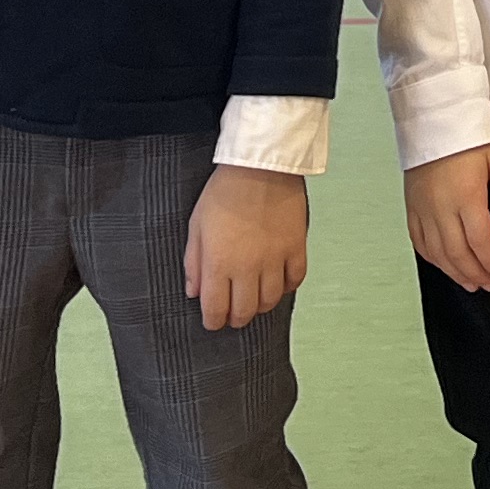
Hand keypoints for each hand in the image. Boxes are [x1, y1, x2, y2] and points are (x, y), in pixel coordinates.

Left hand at [183, 164, 309, 330]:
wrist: (259, 166)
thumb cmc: (224, 192)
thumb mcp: (196, 225)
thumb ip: (193, 263)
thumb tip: (194, 292)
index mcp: (219, 263)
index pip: (216, 310)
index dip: (213, 321)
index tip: (213, 319)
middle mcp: (248, 267)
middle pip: (245, 312)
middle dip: (236, 318)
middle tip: (233, 313)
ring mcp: (275, 258)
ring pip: (270, 301)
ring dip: (260, 305)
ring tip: (254, 297)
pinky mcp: (296, 247)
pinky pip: (295, 279)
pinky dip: (286, 286)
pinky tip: (278, 281)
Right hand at [404, 144, 489, 292]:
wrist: (432, 117)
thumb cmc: (465, 134)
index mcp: (465, 196)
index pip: (480, 241)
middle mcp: (441, 207)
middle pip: (457, 253)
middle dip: (474, 274)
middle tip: (488, 285)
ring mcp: (422, 209)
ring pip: (436, 253)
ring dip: (454, 272)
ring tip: (469, 283)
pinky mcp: (411, 206)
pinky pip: (418, 241)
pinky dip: (431, 258)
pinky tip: (443, 264)